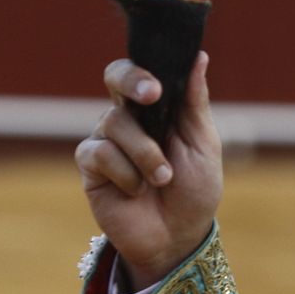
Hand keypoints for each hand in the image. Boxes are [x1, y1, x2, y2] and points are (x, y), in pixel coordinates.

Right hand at [75, 52, 222, 287]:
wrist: (179, 236)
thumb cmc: (195, 190)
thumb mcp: (203, 145)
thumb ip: (195, 102)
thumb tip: (199, 56)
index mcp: (159, 108)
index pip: (143, 71)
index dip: (146, 68)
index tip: (161, 82)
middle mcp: (129, 117)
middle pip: (116, 77)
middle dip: (132, 81)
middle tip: (152, 95)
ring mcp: (107, 139)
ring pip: (115, 122)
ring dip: (145, 154)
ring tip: (162, 179)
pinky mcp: (91, 167)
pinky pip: (100, 153)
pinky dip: (126, 173)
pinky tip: (136, 190)